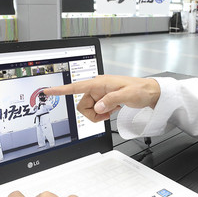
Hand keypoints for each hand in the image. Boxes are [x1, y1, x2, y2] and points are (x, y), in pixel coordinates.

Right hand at [45, 75, 160, 121]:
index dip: (61, 90)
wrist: (149, 92)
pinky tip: (112, 109)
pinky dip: (102, 113)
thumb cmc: (140, 90)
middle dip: (92, 113)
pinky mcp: (104, 99)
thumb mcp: (127, 95)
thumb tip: (97, 107)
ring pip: (88, 109)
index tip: (48, 90)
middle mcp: (97, 87)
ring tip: (111, 110)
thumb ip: (110, 101)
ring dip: (98, 114)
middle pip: (82, 104)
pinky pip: (95, 110)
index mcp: (99, 82)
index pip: (76, 86)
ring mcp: (100, 93)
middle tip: (106, 113)